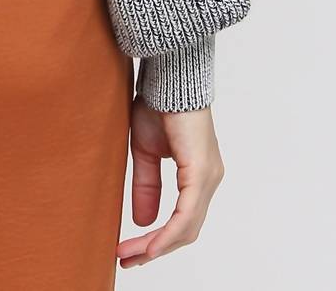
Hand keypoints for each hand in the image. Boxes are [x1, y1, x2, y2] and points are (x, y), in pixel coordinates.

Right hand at [117, 97, 224, 267]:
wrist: (168, 76)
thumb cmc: (159, 104)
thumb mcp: (146, 152)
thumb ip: (147, 185)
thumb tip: (143, 221)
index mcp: (198, 175)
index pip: (183, 221)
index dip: (158, 240)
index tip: (131, 251)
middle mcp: (209, 180)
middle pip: (186, 230)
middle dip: (155, 249)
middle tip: (127, 259)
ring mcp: (208, 177)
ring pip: (187, 227)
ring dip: (158, 246)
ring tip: (131, 255)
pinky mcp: (201, 172)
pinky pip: (187, 214)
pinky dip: (169, 233)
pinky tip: (151, 245)